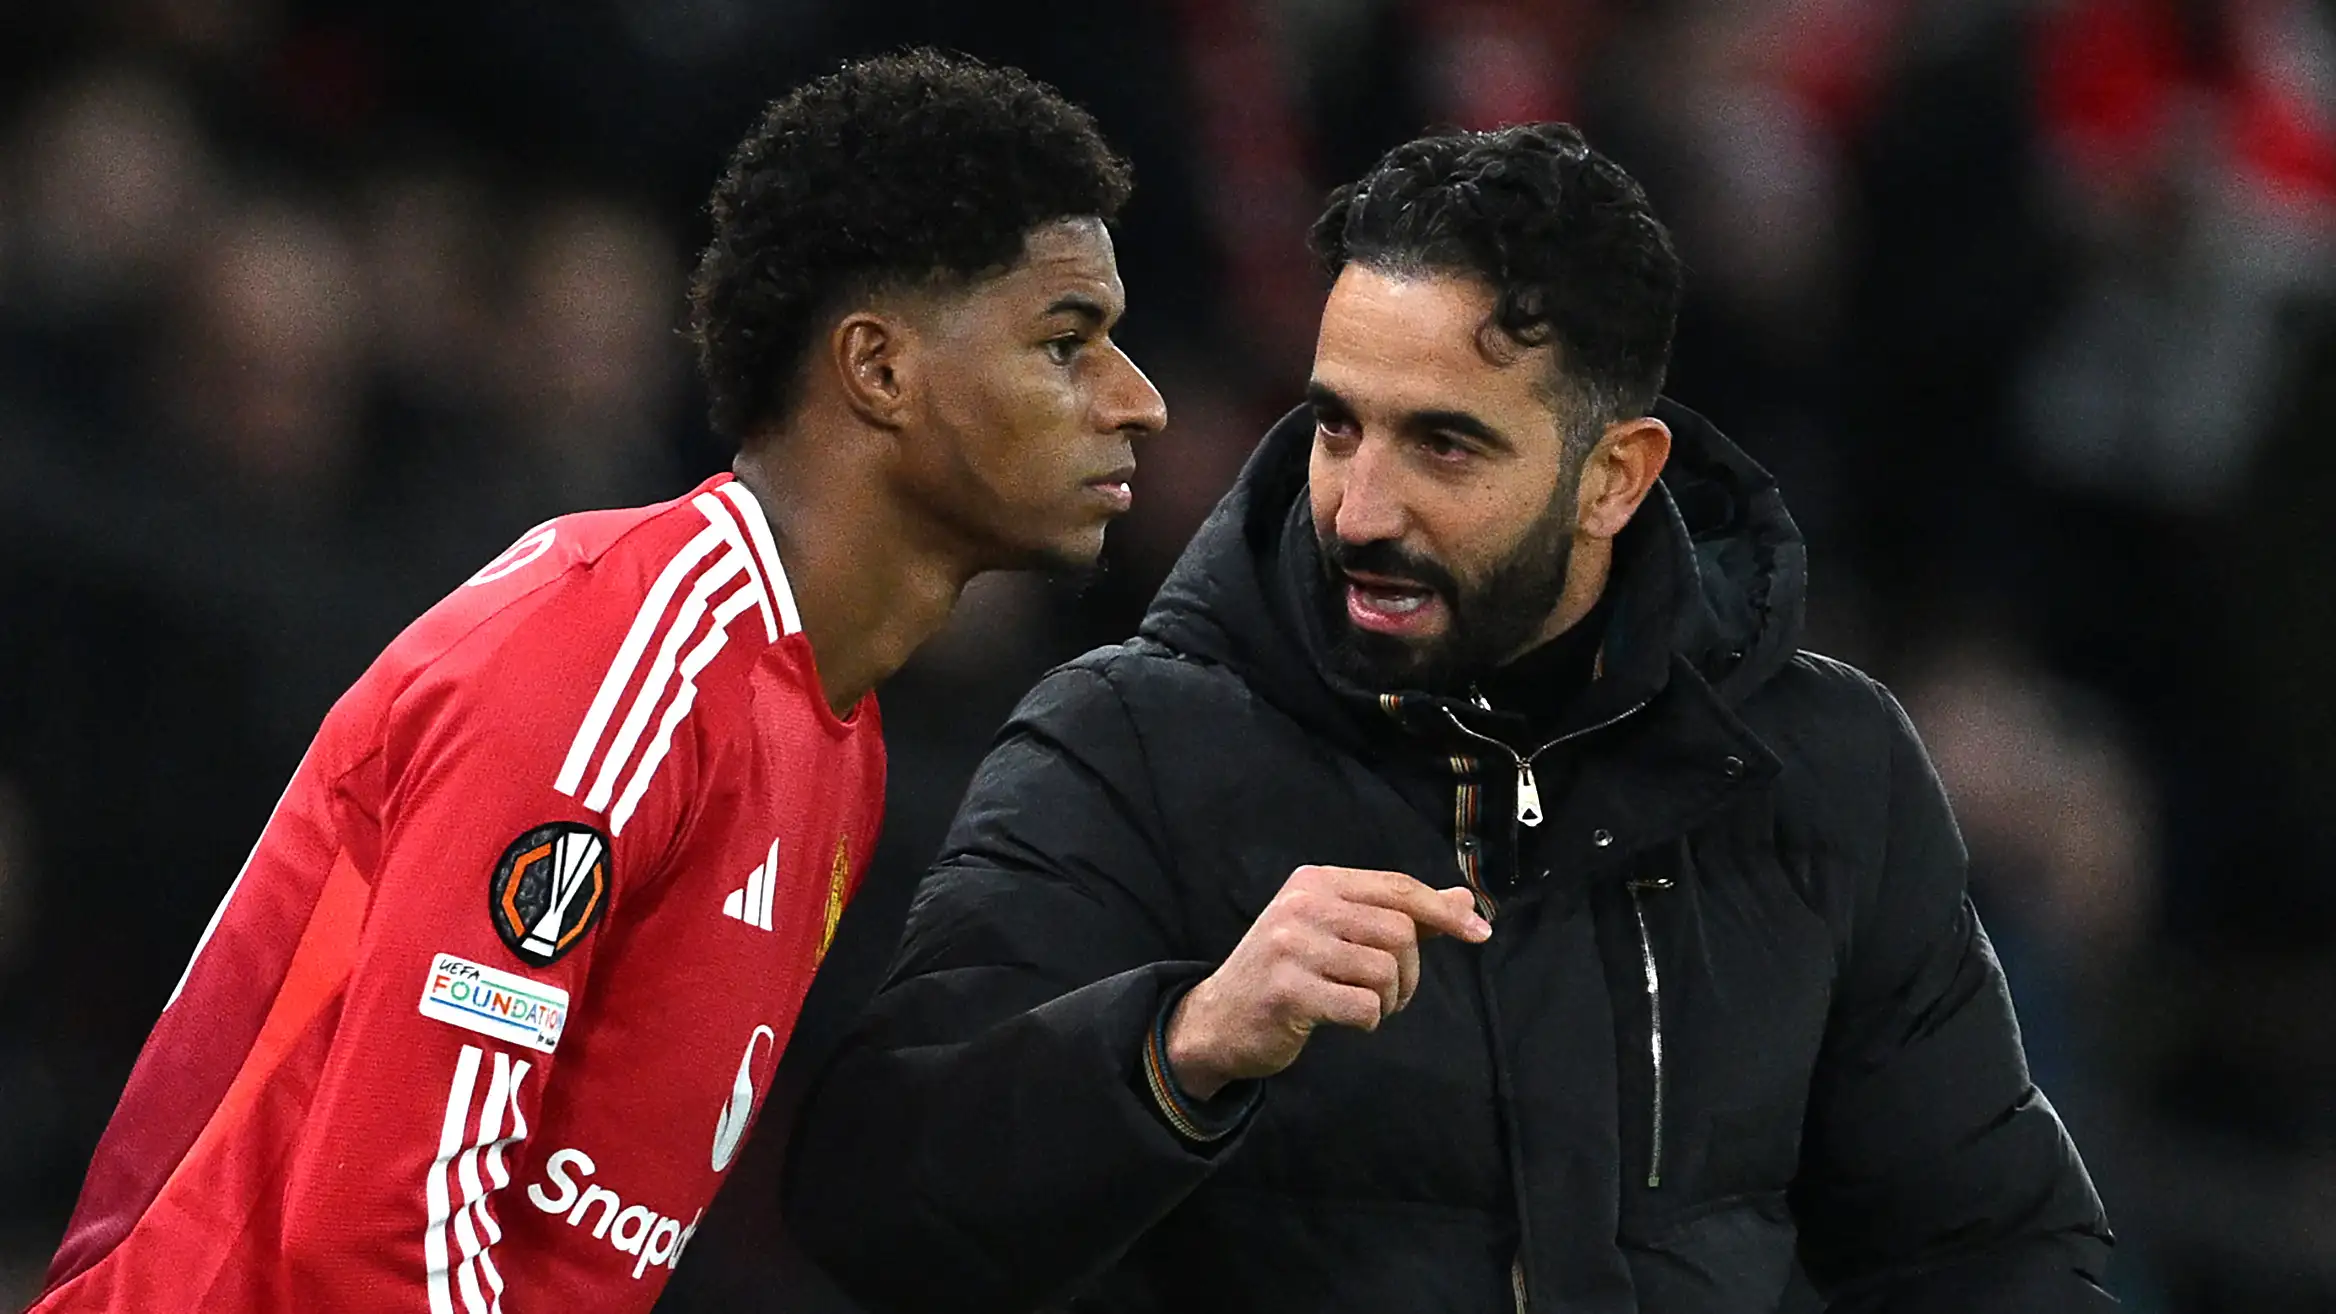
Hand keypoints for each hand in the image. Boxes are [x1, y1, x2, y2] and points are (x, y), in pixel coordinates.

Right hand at [1165, 865, 1489, 1099]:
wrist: (1218, 1019)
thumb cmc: (1287, 973)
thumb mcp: (1336, 932)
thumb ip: (1397, 915)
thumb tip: (1462, 901)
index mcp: (1316, 882)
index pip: (1397, 888)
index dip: (1444, 911)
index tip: (1480, 933)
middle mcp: (1302, 905)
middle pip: (1399, 931)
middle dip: (1409, 973)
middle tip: (1390, 995)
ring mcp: (1291, 947)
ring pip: (1384, 971)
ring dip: (1388, 1000)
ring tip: (1365, 1007)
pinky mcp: (1287, 991)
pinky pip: (1362, 1007)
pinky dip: (1366, 1021)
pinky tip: (1344, 1020)